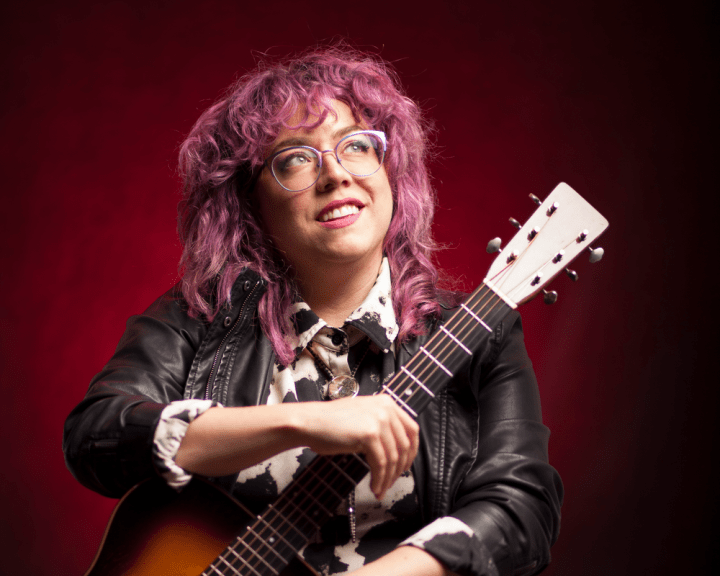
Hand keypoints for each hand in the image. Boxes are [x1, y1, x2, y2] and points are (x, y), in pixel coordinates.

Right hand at [295, 395, 418, 498]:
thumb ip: (381, 425)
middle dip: (399, 469)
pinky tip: (374, 486)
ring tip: (380, 488)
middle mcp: (386, 408)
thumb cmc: (330, 423)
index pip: (412, 430)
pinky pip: (380, 464)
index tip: (405, 466)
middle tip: (391, 482)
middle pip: (405, 446)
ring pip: (393, 458)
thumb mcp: (363, 416)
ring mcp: (379, 420)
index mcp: (387, 403)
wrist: (309, 422)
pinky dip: (379, 479)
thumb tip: (397, 450)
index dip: (411, 452)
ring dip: (388, 478)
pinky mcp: (370, 434)